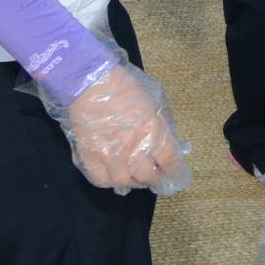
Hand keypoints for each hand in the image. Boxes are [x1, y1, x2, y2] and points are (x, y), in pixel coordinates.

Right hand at [60, 62, 191, 194]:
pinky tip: (113, 177)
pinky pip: (100, 180)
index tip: (176, 173)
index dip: (175, 170)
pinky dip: (109, 182)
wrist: (90, 82)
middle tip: (155, 177)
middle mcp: (132, 147)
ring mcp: (109, 154)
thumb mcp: (153, 102)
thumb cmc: (124, 86)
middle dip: (155, 179)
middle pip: (148, 176)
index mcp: (152, 130)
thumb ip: (161, 125)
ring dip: (133, 182)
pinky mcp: (88, 156)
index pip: (169, 160)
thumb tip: (169, 142)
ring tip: (135, 178)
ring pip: (124, 181)